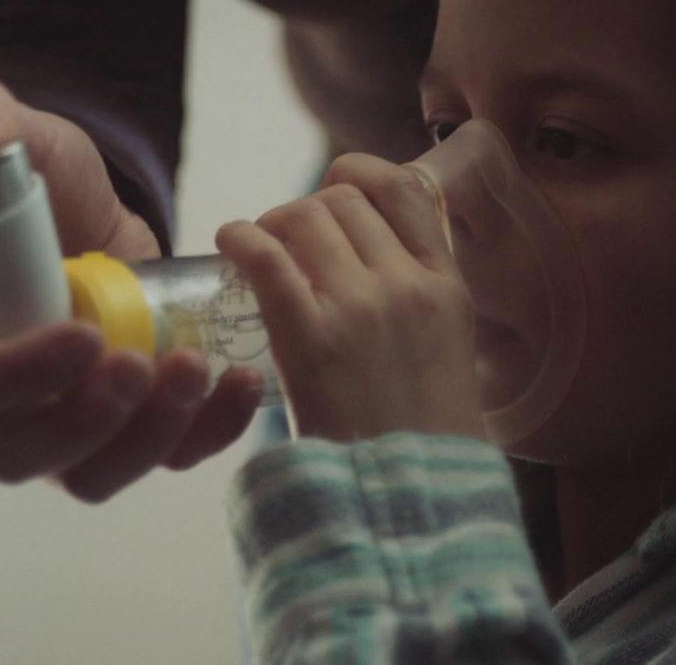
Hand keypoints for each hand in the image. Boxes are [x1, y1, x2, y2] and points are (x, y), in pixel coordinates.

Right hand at [0, 72, 263, 501]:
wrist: (78, 202)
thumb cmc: (29, 173)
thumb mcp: (8, 134)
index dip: (16, 376)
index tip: (85, 333)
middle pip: (19, 453)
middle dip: (89, 425)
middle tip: (145, 365)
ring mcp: (57, 420)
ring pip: (91, 473)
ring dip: (148, 438)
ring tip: (199, 369)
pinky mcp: (121, 421)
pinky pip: (158, 455)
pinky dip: (204, 434)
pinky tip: (240, 382)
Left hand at [215, 153, 484, 442]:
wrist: (413, 498)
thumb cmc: (424, 440)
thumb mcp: (446, 353)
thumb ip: (418, 305)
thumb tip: (373, 271)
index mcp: (447, 287)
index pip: (407, 190)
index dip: (362, 178)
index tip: (338, 192)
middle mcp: (408, 284)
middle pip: (345, 200)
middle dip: (309, 209)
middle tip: (286, 240)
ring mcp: (361, 306)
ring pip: (306, 216)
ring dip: (274, 223)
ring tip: (259, 249)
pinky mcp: (311, 336)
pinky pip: (268, 257)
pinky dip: (241, 238)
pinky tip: (228, 243)